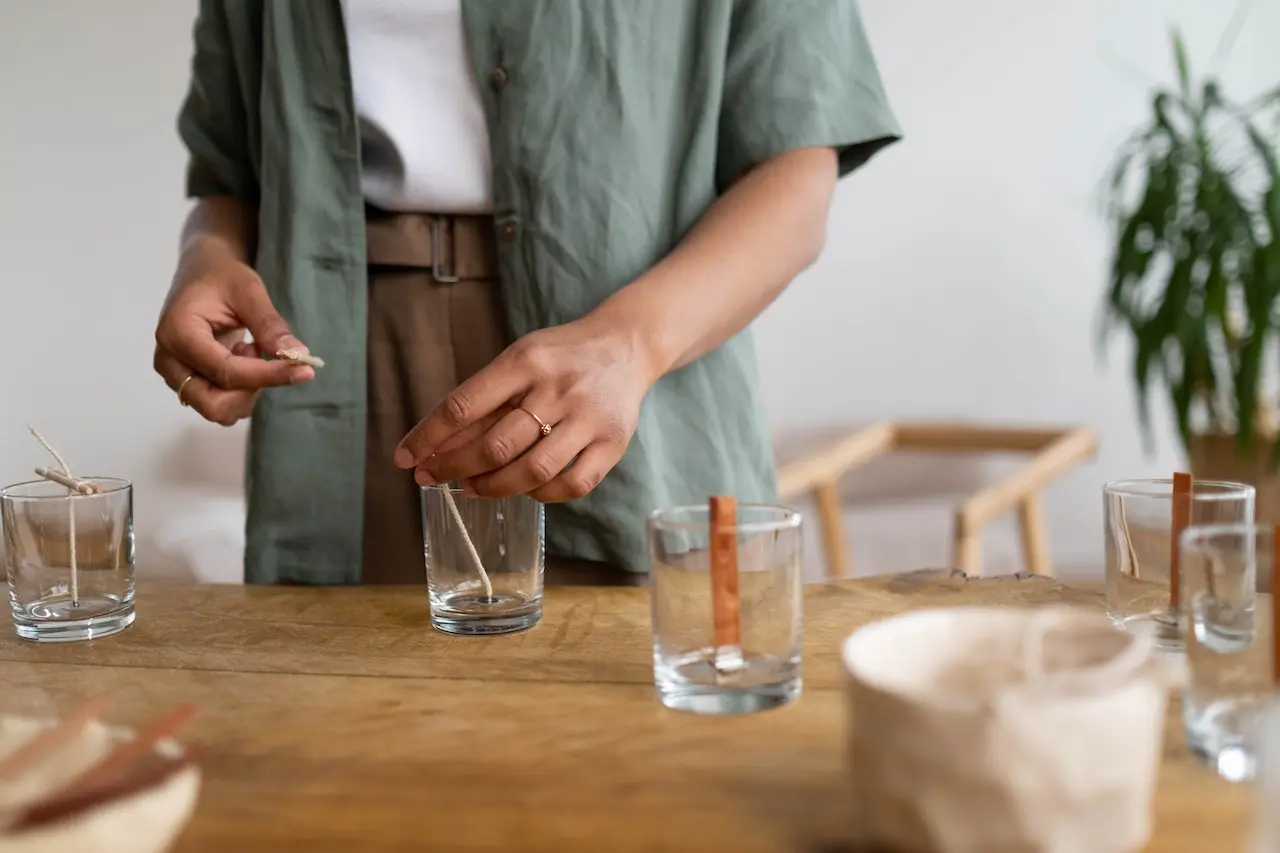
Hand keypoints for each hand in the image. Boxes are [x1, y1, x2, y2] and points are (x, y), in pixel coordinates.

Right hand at [153, 239, 314, 425]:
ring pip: (219, 410)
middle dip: (251, 390)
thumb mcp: (249, 291)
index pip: (226, 372)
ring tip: (250, 347)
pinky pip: (220, 402)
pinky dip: (241, 388)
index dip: (268, 375)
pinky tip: (242, 355)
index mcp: (178, 333)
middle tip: (264, 355)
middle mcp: (169, 361)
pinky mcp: (187, 381)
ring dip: (247, 388)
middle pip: (215, 405)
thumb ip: (270, 325)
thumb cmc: (222, 277)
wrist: (202, 273)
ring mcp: (175, 375)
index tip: (305, 370)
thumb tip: (299, 355)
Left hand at [394, 317, 654, 501]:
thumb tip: (437, 446)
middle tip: (433, 478)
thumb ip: (482, 400)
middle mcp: (558, 389)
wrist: (625, 346)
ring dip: (492, 487)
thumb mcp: (518, 361)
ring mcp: (589, 419)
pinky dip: (541, 495)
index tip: (405, 458)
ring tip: (472, 488)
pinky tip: (525, 490)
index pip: (464, 405)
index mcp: (526, 361)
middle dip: (454, 468)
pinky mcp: (613, 444)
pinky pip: (571, 485)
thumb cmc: (560, 356)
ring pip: (532, 471)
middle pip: (496, 445)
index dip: (428, 437)